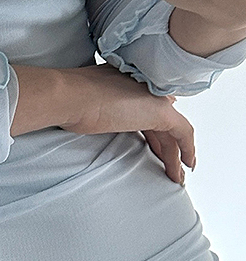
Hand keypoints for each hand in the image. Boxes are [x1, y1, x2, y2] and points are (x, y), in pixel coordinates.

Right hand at [11, 60, 194, 183]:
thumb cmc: (74, 101)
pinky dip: (187, 150)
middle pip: (162, 124)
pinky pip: (183, 133)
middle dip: (166, 148)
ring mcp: (155, 98)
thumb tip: (118, 118)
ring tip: (175, 177)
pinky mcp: (161, 112)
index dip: (154, 132)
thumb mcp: (92, 105)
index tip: (154, 146)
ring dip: (175, 156)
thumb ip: (107, 108)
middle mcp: (148, 88)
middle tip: (167, 166)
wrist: (72, 97)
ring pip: (173, 131)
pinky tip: (185, 166)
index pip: (149, 110)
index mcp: (133, 84)